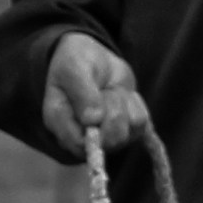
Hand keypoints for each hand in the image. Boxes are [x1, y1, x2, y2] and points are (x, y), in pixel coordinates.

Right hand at [44, 33, 147, 159]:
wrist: (94, 57)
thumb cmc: (77, 61)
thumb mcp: (74, 67)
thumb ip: (82, 92)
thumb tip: (94, 120)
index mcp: (60, 124)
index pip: (82, 145)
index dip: (97, 128)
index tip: (99, 100)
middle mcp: (82, 137)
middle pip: (111, 139)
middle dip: (113, 108)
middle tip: (103, 90)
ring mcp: (106, 138)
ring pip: (129, 132)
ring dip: (124, 104)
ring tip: (109, 91)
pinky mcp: (126, 131)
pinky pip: (142, 125)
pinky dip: (135, 105)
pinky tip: (121, 95)